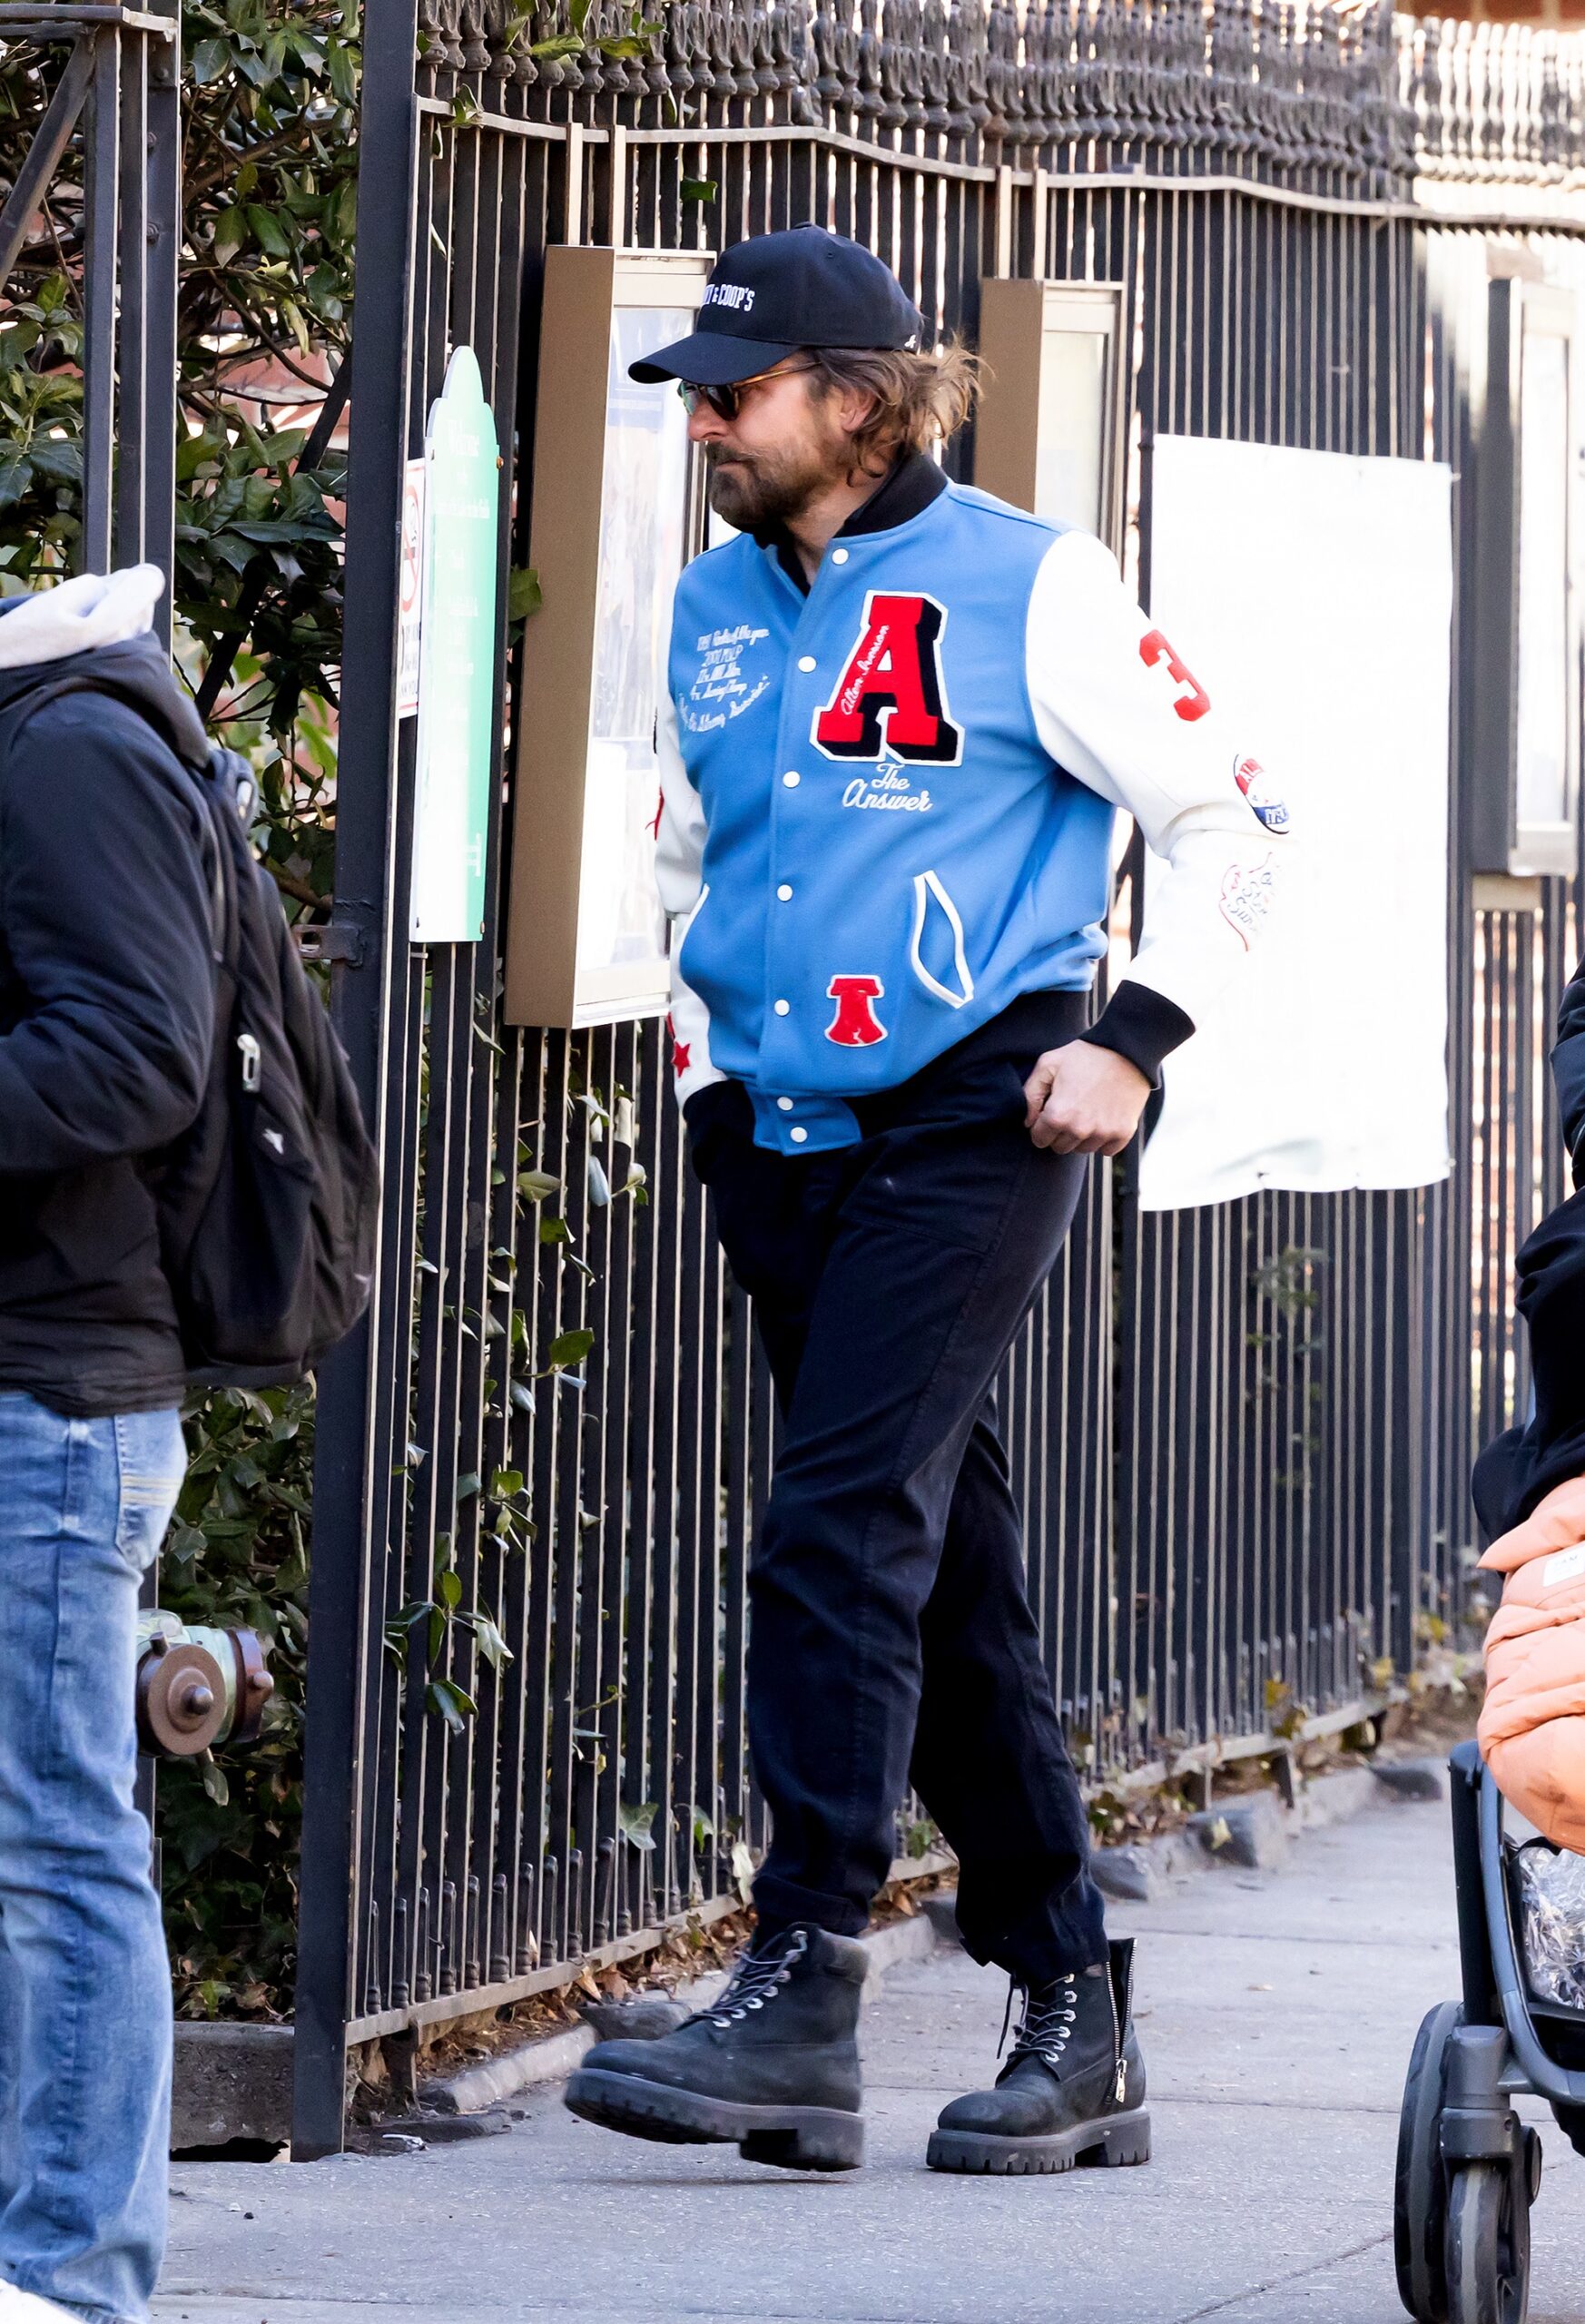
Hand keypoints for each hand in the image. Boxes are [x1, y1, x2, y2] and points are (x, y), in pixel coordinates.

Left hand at [1023, 1041, 1150, 1154]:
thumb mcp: (1049, 1064)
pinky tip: (1103, 1118)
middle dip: (1060, 1132)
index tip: (1050, 1112)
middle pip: (1060, 1147)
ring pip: (1082, 1149)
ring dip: (1081, 1136)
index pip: (1039, 1139)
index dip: (1041, 1125)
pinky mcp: (1122, 1133)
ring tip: (1087, 1111)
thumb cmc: (1086, 1056)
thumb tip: (1028, 1121)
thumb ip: (1030, 1094)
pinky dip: (1103, 1139)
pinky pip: (1106, 1150)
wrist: (1127, 1052)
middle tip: (1070, 1109)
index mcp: (1058, 1115)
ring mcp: (1103, 1133)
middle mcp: (1080, 1129)